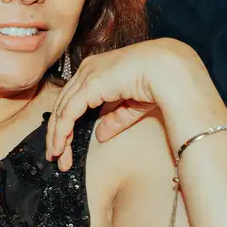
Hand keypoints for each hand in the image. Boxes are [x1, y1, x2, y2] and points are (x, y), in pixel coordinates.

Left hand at [44, 39, 224, 168]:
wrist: (170, 71)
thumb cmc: (159, 81)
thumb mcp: (132, 105)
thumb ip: (115, 118)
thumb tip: (100, 135)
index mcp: (98, 69)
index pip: (74, 98)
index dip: (67, 123)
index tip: (65, 144)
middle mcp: (88, 69)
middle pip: (64, 104)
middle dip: (58, 132)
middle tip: (56, 156)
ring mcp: (87, 76)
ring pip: (62, 110)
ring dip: (57, 136)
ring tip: (57, 157)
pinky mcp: (89, 86)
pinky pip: (68, 113)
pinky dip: (61, 132)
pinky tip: (60, 147)